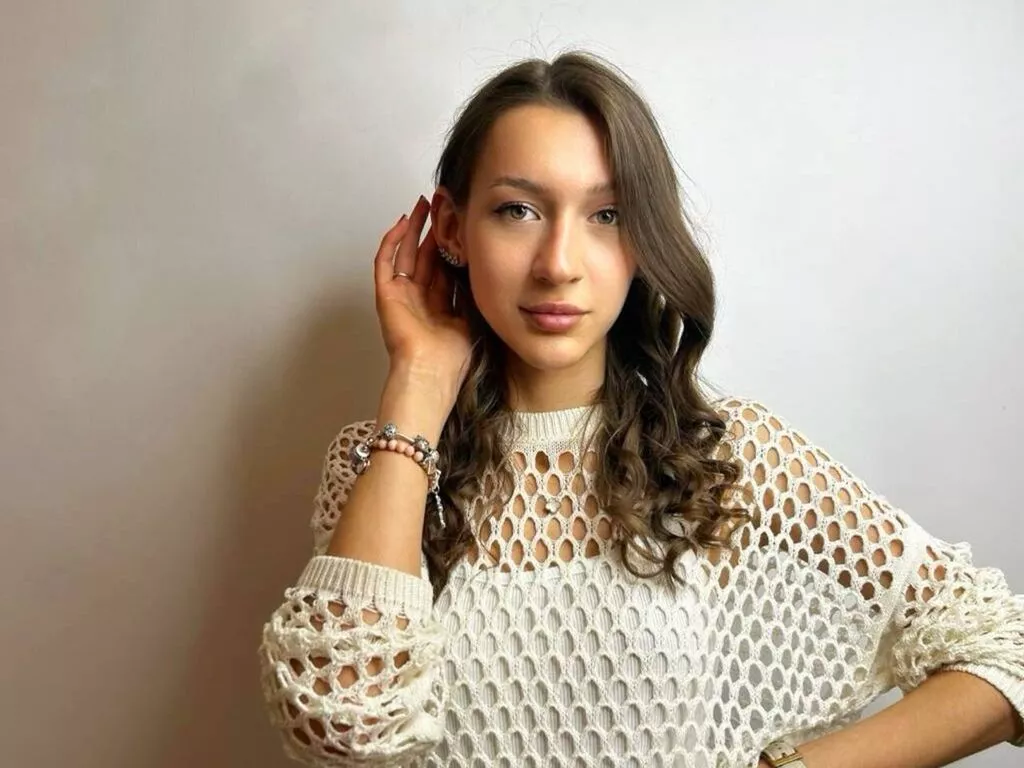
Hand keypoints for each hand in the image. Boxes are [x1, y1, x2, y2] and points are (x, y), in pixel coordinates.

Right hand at [373, 195, 472, 405]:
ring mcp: (400, 296)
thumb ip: (471, 293)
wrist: (431, 371)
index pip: (443, 267)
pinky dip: (391, 241)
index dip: (450, 245)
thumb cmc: (451, 357)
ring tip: (423, 205)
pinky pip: (384, 262)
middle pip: (424, 255)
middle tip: (441, 205)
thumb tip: (484, 268)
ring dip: (413, 228)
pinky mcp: (385, 295)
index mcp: (438, 306)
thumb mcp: (470, 317)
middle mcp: (418, 298)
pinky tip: (403, 222)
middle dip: (432, 230)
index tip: (460, 224)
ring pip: (405, 253)